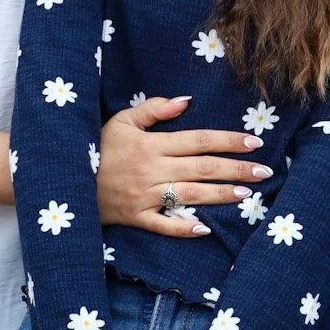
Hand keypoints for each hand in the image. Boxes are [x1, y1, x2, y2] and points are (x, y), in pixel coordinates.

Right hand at [97, 95, 271, 235]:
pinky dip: (183, 227)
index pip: (198, 141)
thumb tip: (186, 101)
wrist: (65, 177)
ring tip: (247, 195)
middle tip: (265, 171)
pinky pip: (162, 224)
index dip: (228, 141)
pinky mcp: (135, 216)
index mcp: (152, 144)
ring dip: (220, 195)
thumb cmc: (98, 146)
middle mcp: (152, 170)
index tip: (254, 143)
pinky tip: (205, 228)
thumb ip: (154, 109)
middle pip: (202, 168)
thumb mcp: (122, 120)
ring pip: (189, 195)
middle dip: (236, 169)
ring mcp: (144, 195)